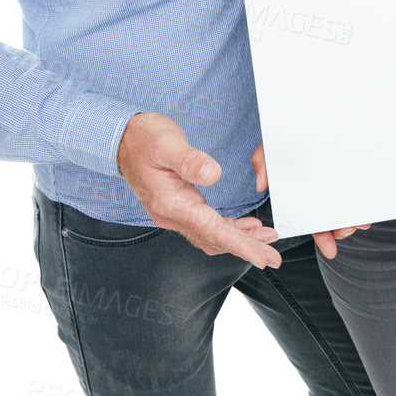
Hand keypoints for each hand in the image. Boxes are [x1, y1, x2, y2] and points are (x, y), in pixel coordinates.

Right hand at [117, 113, 281, 266]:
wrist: (122, 139)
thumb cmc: (144, 139)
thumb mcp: (168, 144)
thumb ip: (190, 160)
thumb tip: (213, 174)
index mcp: (171, 203)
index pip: (212, 230)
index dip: (240, 245)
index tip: (262, 256)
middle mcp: (172, 214)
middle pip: (215, 239)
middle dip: (246, 249)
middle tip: (273, 257)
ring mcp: (174, 213)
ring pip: (211, 236)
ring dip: (238, 241)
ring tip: (264, 241)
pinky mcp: (178, 207)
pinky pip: (206, 227)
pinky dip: (227, 231)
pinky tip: (243, 228)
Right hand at [251, 141, 367, 258]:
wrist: (307, 111)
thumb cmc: (287, 133)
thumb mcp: (271, 145)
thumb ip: (263, 161)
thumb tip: (262, 183)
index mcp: (302, 194)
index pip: (311, 222)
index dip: (322, 237)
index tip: (330, 250)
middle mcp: (320, 192)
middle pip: (332, 219)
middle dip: (341, 231)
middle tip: (346, 230)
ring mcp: (337, 181)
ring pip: (347, 207)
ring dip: (355, 219)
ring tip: (359, 222)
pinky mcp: (352, 170)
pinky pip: (360, 190)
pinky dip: (365, 201)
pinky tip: (369, 207)